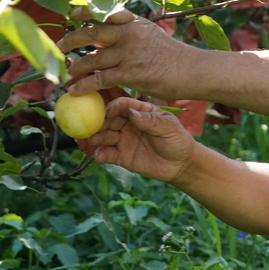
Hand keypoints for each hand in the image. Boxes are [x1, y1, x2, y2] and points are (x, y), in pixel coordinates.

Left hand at [57, 9, 196, 98]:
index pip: (105, 11)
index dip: (86, 11)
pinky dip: (83, 85)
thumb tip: (110, 38)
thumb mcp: (152, 35)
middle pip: (92, 33)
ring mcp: (128, 53)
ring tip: (67, 73)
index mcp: (134, 22)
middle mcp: (129, 34)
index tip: (72, 15)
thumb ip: (131, 33)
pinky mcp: (129, 73)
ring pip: (92, 58)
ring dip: (75, 67)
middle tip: (60, 46)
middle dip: (72, 40)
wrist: (191, 71)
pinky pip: (99, 79)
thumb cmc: (173, 57)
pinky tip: (74, 90)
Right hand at [82, 97, 196, 183]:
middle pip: (108, 118)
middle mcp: (128, 123)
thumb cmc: (177, 140)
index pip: (122, 104)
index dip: (113, 106)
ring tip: (91, 140)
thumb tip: (131, 113)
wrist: (180, 165)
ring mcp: (123, 139)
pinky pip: (107, 153)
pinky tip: (99, 155)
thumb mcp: (168, 127)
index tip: (107, 111)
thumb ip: (150, 120)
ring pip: (104, 135)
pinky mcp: (121, 156)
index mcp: (139, 111)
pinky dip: (101, 154)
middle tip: (88, 124)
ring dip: (95, 136)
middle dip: (97, 120)